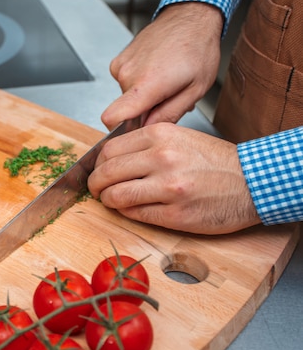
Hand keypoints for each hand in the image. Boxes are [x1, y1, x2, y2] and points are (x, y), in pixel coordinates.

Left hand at [87, 123, 260, 233]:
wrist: (253, 181)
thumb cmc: (216, 161)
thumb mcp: (179, 138)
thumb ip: (145, 145)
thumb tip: (111, 159)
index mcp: (160, 135)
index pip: (108, 149)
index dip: (97, 164)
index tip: (98, 171)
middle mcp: (162, 158)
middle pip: (106, 172)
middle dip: (95, 184)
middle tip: (96, 189)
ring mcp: (168, 187)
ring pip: (116, 195)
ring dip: (107, 201)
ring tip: (111, 201)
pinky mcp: (175, 214)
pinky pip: (135, 214)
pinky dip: (125, 213)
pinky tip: (130, 209)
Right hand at [102, 2, 222, 129]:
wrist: (191, 17)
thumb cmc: (198, 49)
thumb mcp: (195, 90)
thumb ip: (168, 115)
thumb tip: (147, 130)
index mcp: (146, 85)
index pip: (112, 117)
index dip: (119, 131)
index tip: (133, 130)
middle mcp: (127, 74)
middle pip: (125, 110)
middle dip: (144, 111)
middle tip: (168, 97)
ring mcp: (121, 65)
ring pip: (126, 96)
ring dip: (144, 95)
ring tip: (166, 80)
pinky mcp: (119, 60)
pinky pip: (125, 82)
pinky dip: (139, 82)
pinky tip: (157, 70)